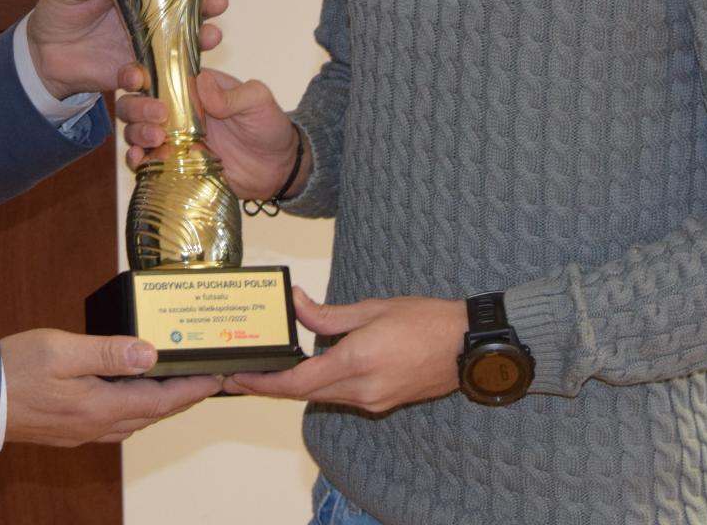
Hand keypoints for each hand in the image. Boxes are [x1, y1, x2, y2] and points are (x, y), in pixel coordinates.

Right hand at [0, 329, 220, 444]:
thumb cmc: (14, 369)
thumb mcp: (63, 351)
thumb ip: (108, 352)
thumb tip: (149, 354)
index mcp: (100, 406)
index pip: (160, 400)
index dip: (191, 389)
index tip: (216, 378)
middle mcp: (96, 425)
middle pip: (152, 414)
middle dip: (182, 398)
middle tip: (206, 381)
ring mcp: (82, 431)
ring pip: (135, 421)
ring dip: (160, 405)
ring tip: (178, 386)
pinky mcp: (69, 430)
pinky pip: (115, 424)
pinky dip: (135, 410)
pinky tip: (132, 397)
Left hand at [26, 0, 226, 98]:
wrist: (43, 55)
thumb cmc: (58, 14)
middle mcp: (148, 15)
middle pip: (189, 9)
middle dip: (210, 5)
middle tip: (218, 3)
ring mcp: (145, 44)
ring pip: (182, 42)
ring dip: (200, 40)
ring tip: (209, 38)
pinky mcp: (134, 71)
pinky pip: (150, 77)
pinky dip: (148, 78)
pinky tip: (137, 75)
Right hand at [116, 68, 302, 200]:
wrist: (277, 168)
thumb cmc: (268, 125)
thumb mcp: (257, 101)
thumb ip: (231, 95)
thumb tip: (202, 82)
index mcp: (191, 88)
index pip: (156, 74)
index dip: (138, 73)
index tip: (140, 79)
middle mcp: (175, 111)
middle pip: (135, 102)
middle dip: (137, 106)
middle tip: (158, 116)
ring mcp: (172, 139)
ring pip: (135, 130)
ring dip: (136, 132)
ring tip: (156, 138)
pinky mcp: (173, 165)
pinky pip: (145, 162)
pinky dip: (137, 160)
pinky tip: (141, 160)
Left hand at [224, 290, 465, 413]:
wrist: (467, 346)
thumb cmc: (426, 320)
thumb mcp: (372, 309)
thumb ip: (328, 315)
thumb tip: (296, 304)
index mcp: (358, 361)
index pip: (299, 381)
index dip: (264, 383)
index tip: (239, 378)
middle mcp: (363, 389)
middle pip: (305, 394)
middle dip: (273, 385)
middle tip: (244, 373)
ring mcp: (374, 400)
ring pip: (323, 396)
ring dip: (296, 386)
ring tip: (271, 368)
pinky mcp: (382, 402)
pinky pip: (342, 396)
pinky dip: (322, 385)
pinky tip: (311, 369)